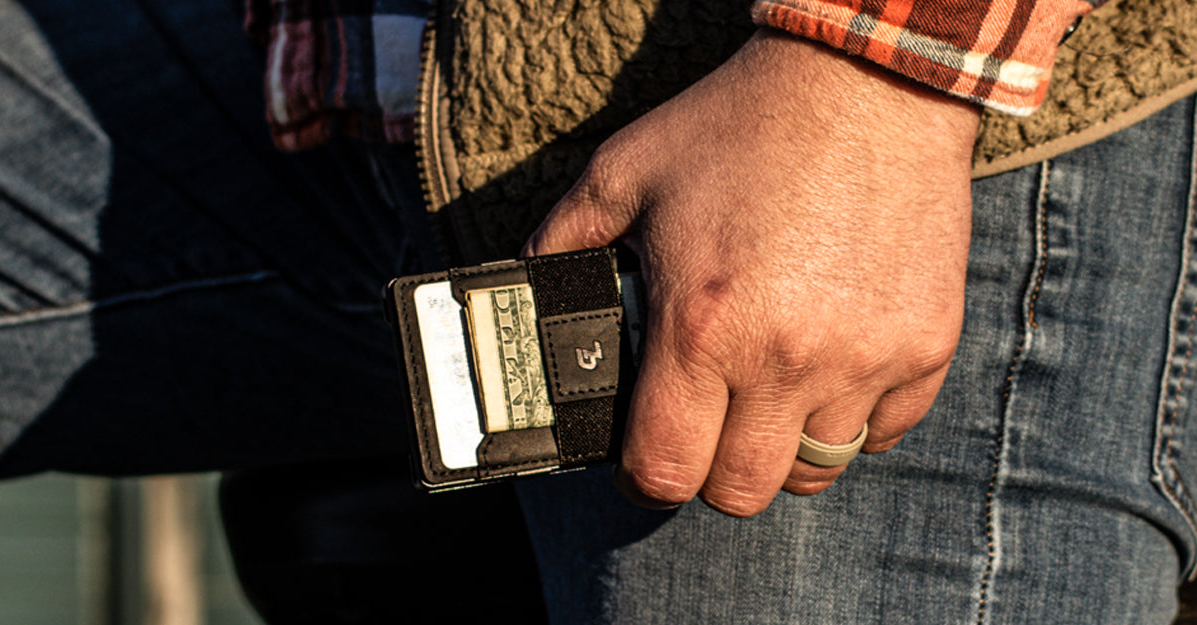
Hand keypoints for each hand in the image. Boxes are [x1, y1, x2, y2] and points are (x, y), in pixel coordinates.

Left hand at [522, 30, 979, 516]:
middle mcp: (785, 359)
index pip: (666, 469)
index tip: (643, 459)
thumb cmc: (737, 126)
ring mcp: (864, 359)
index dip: (644, 478)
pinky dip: (852, 419)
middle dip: (710, 471)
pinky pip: (883, 432)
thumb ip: (562, 242)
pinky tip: (826, 368)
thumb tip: (525, 290)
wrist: (866, 83)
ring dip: (782, 447)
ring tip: (764, 396)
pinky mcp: (925, 347)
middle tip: (703, 426)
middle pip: (742, 490)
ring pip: (817, 469)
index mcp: (699, 329)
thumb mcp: (622, 173)